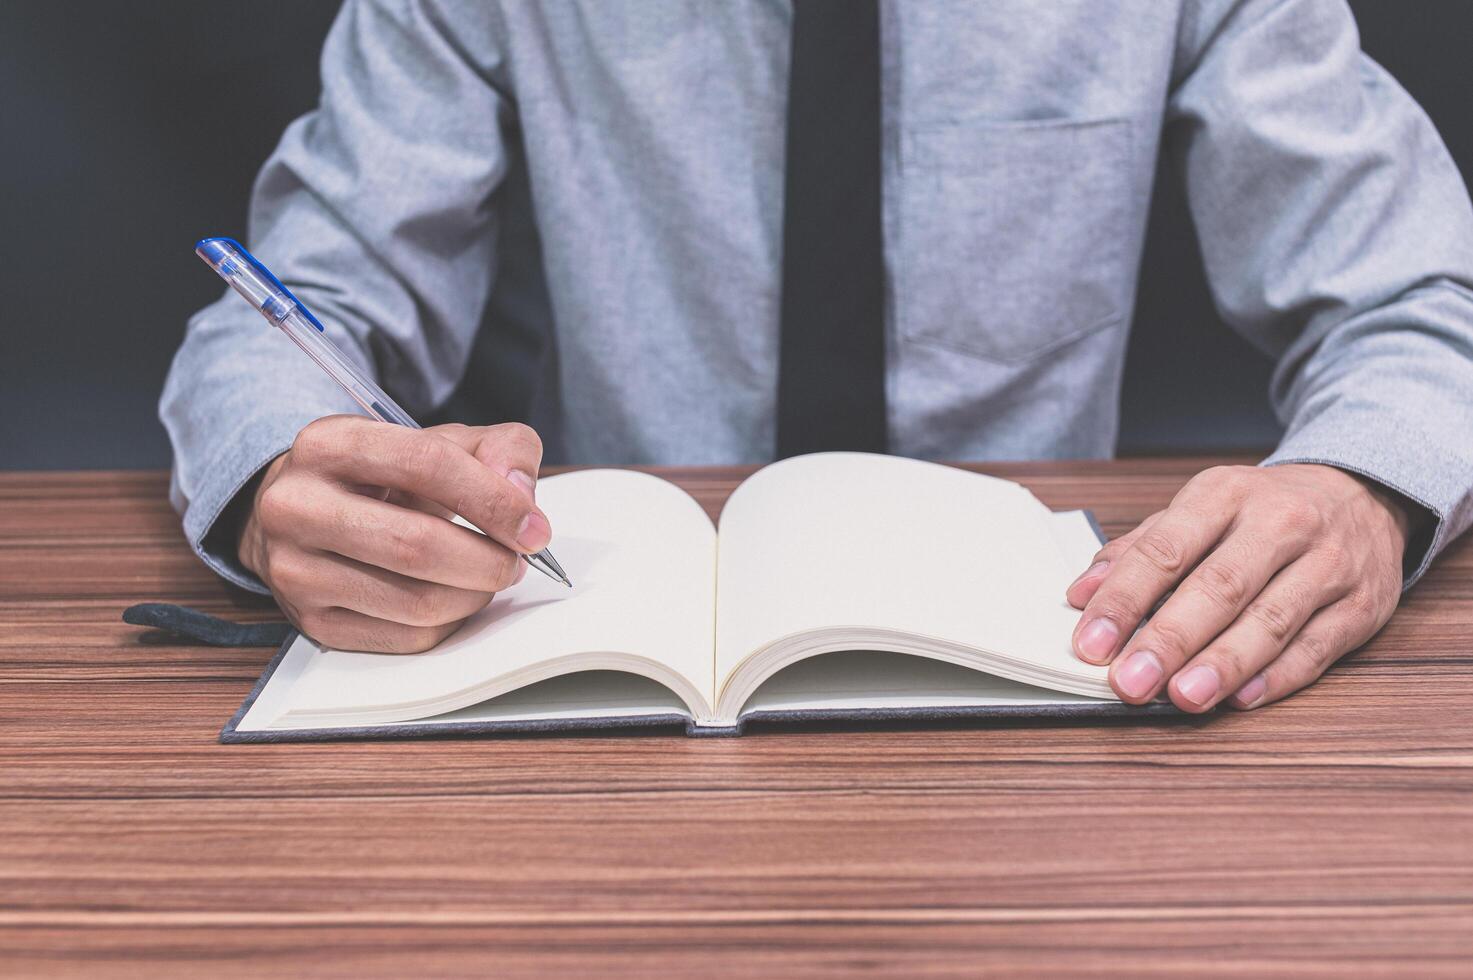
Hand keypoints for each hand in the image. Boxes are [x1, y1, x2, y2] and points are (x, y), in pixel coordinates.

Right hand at [238, 416, 550, 652]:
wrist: (305, 514)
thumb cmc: (384, 476)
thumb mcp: (439, 441)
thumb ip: (497, 450)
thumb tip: (521, 497)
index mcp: (329, 443)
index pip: (427, 464)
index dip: (493, 500)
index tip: (534, 528)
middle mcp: (296, 505)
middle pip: (418, 544)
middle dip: (488, 560)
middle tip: (516, 561)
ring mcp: (294, 568)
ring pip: (415, 601)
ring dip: (474, 595)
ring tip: (489, 577)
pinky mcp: (310, 621)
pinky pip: (405, 637)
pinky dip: (449, 623)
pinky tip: (456, 597)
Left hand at [1066, 464, 1412, 711]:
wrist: (1360, 495)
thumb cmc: (1260, 512)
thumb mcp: (1198, 510)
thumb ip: (1138, 550)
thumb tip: (1082, 594)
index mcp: (1225, 494)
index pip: (1164, 550)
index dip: (1124, 600)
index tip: (1091, 643)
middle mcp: (1280, 523)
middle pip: (1218, 587)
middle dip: (1169, 639)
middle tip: (1129, 681)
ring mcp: (1328, 564)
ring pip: (1270, 620)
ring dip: (1222, 665)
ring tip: (1182, 697)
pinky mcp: (1362, 605)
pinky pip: (1316, 647)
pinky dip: (1276, 677)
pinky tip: (1240, 698)